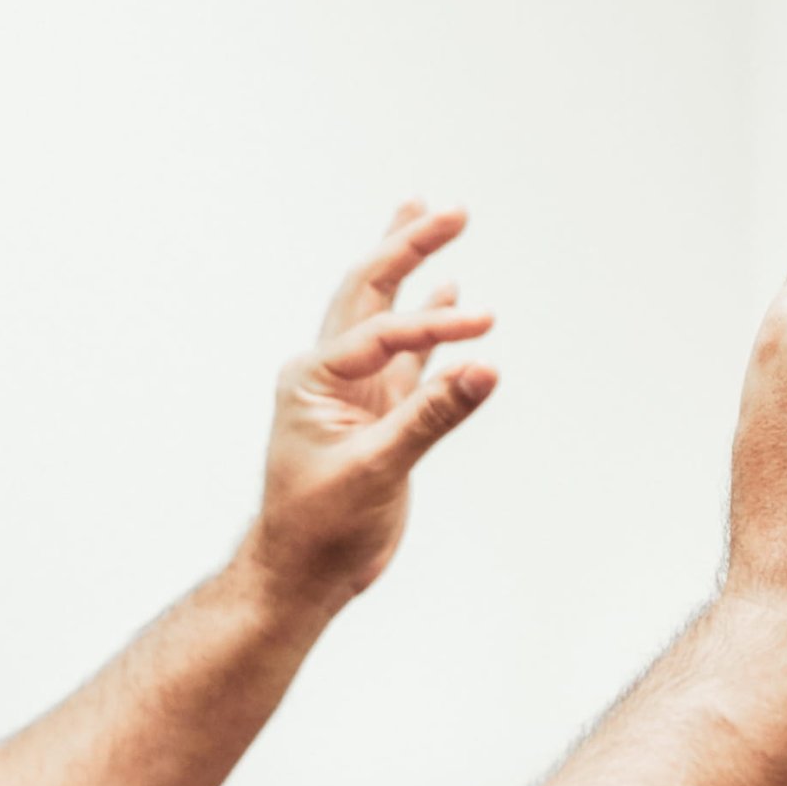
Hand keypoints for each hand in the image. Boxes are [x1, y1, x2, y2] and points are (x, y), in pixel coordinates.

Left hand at [242, 202, 498, 606]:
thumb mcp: (376, 470)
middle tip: (451, 210)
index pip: (382, 332)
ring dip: (410, 269)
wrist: (301, 575)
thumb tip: (485, 367)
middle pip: (371, 290)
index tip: (484, 329)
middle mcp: (329, 373)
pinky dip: (428, 325)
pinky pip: (408, 357)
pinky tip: (447, 295)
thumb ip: (432, 416)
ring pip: (386, 314)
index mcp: (313, 377)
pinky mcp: (379, 416)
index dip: (435, 325)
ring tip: (429, 217)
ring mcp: (356, 392)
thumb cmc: (319, 528)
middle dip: (408, 246)